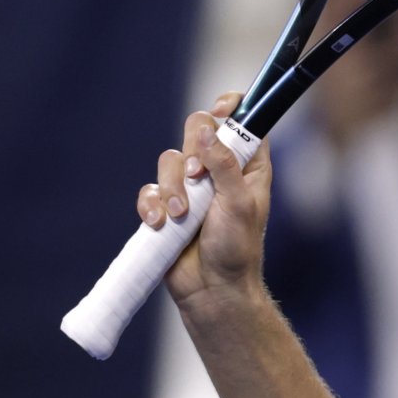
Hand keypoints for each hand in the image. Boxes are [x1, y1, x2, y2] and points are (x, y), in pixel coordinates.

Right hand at [138, 92, 271, 307]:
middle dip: (192, 150)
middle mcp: (218, 170)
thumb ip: (224, 164)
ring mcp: (190, 187)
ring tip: (181, 216)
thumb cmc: (237, 248)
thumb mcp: (239, 203)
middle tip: (197, 176)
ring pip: (169, 160)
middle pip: (197, 129)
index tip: (219, 110)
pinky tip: (160, 224)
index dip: (230, 107)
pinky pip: (150, 190)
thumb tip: (208, 126)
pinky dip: (152, 204)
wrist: (212, 289)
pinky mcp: (166, 205)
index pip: (242, 120)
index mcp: (247, 165)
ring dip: (172, 187)